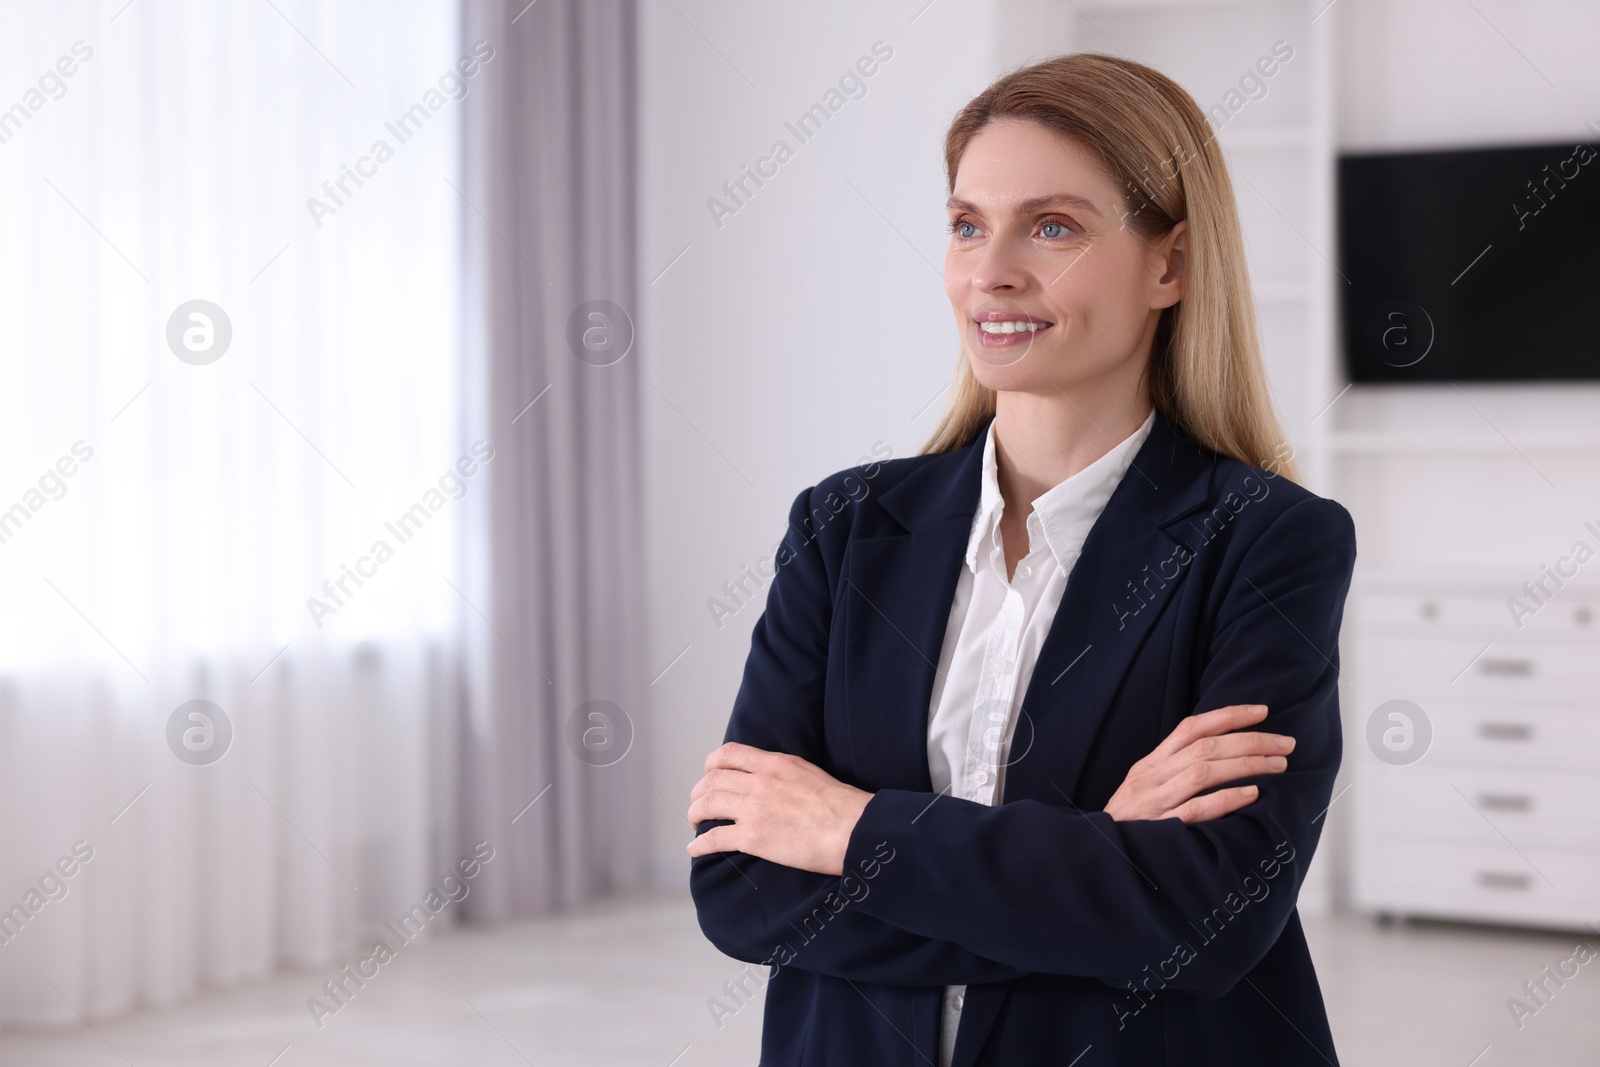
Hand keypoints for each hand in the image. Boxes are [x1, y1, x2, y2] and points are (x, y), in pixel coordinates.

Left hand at [686, 742, 872, 875]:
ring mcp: (753, 809)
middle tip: (699, 805)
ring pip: (706, 805)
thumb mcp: (808, 772)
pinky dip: (699, 844)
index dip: (711, 765)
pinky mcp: (753, 838)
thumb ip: (783, 772)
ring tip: (695, 824)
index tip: (709, 775)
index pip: (728, 754)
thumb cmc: (842, 806)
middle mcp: (758, 782)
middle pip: (711, 780)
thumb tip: (772, 781)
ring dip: (695, 815)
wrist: (854, 829)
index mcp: (774, 764)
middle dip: (699, 793)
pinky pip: (714, 838)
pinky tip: (695, 849)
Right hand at [1103, 704, 1292, 823]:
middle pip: (1205, 747)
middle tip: (1286, 743)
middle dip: (1250, 741)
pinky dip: (1225, 799)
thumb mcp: (1144, 790)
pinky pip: (1196, 809)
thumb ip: (1173, 773)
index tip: (1262, 712)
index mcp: (1150, 764)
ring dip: (1246, 764)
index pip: (1191, 728)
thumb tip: (1220, 757)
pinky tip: (1251, 794)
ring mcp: (1154, 802)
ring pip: (1203, 771)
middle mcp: (1151, 777)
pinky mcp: (1159, 829)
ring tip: (1278, 764)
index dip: (1228, 716)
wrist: (1097, 855)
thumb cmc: (1128, 825)